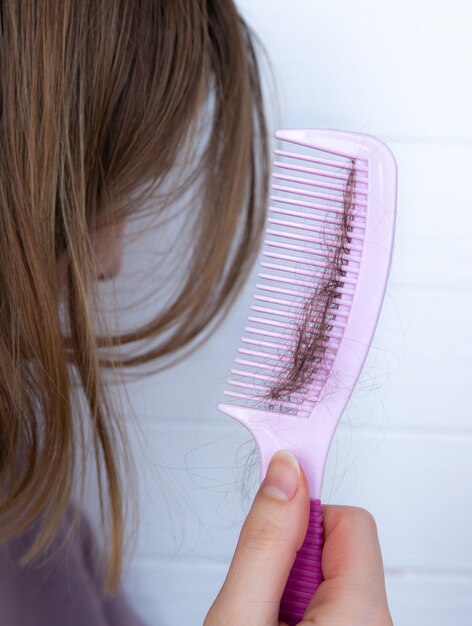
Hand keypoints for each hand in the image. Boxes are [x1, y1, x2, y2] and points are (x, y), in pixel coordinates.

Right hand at [204, 450, 392, 625]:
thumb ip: (264, 543)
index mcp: (361, 612)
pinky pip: (328, 599)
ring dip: (289, 583)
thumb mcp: (240, 616)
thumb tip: (285, 473)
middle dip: (291, 556)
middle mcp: (375, 622)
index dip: (301, 512)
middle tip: (258, 590)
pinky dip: (297, 603)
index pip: (350, 518)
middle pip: (338, 544)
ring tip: (262, 616)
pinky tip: (273, 623)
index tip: (271, 499)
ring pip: (328, 573)